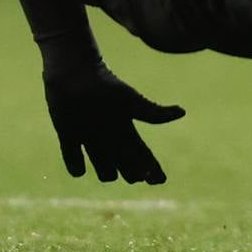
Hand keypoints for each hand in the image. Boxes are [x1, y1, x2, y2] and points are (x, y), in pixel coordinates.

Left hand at [44, 62, 183, 184]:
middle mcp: (111, 138)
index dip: (153, 169)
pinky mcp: (69, 136)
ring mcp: (90, 139)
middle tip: (137, 175)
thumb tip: (182, 112)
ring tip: (109, 170)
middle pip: (128, 166)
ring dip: (106, 173)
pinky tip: (79, 166)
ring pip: (103, 169)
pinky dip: (76, 167)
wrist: (73, 72)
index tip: (158, 179)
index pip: (144, 156)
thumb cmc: (104, 85)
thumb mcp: (131, 101)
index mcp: (127, 130)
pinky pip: (74, 163)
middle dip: (133, 173)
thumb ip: (153, 113)